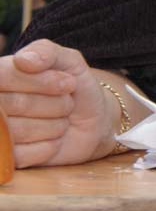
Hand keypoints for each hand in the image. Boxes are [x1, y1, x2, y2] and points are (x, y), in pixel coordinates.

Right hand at [2, 40, 122, 167]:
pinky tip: (54, 139)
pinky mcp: (8, 158)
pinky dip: (48, 146)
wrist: (92, 120)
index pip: (3, 77)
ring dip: (54, 125)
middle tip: (68, 103)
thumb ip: (47, 52)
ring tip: (62, 119)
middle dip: (54, 103)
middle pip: (14, 104)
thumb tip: (24, 61)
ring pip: (17, 131)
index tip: (70, 84)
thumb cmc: (73, 86)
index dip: (40, 82)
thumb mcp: (68, 61)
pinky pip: (23, 155)